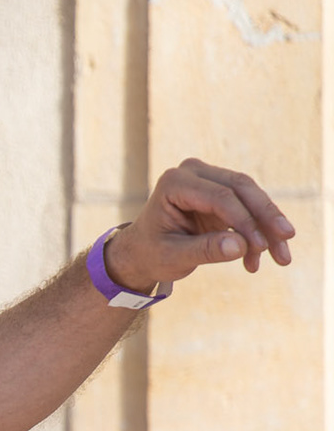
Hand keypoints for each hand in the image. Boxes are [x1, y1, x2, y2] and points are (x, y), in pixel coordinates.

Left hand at [107, 158, 294, 290]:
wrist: (143, 252)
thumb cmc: (152, 253)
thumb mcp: (173, 257)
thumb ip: (204, 250)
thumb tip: (240, 246)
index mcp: (174, 182)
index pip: (220, 197)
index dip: (244, 220)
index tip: (259, 246)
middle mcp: (193, 173)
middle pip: (241, 189)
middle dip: (266, 217)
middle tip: (286, 239)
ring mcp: (209, 179)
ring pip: (251, 196)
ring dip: (269, 226)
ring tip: (282, 257)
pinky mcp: (222, 192)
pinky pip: (250, 207)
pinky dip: (260, 231)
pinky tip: (262, 257)